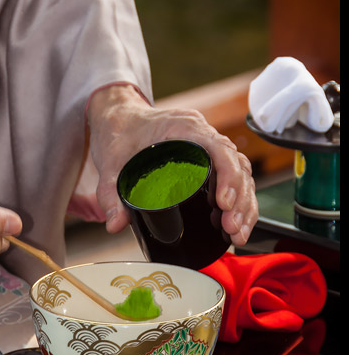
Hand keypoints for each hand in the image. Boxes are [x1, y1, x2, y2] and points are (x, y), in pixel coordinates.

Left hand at [87, 84, 257, 246]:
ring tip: (237, 234)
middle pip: (237, 166)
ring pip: (241, 175)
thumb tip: (115, 225)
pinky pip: (232, 180)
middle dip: (240, 201)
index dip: (228, 177)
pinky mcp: (207, 162)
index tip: (224, 204)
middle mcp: (203, 136)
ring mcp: (208, 149)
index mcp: (186, 128)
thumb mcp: (110, 162)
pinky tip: (235, 226)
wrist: (118, 119)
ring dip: (244, 206)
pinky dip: (239, 203)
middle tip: (231, 228)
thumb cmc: (118, 132)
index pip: (220, 149)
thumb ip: (109, 193)